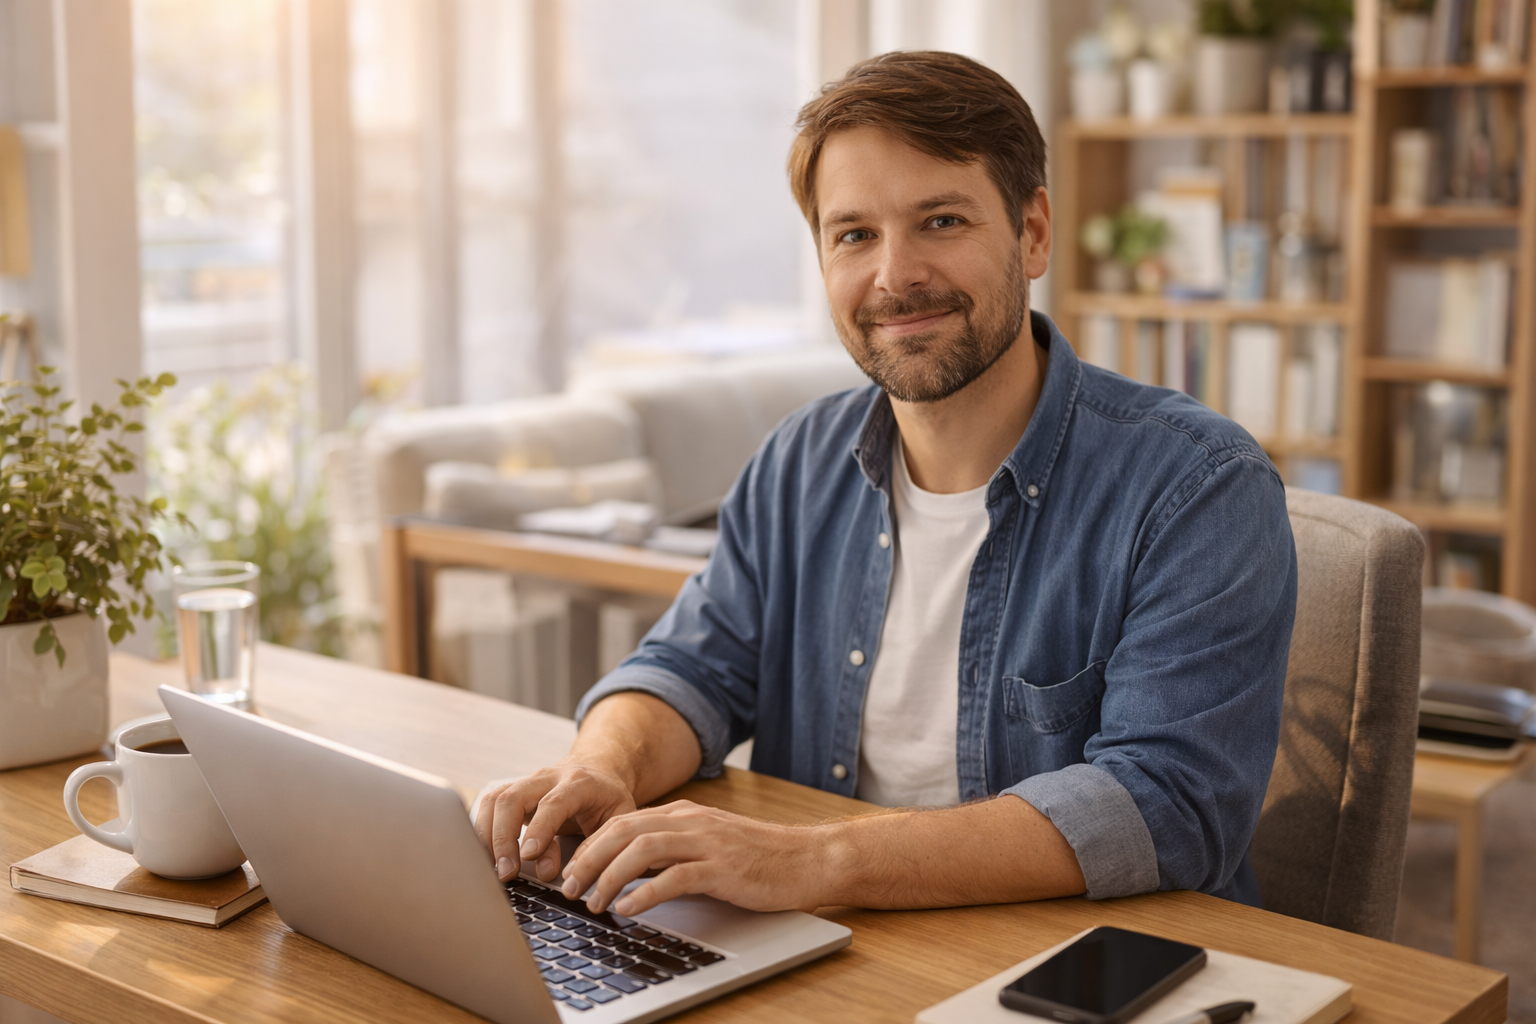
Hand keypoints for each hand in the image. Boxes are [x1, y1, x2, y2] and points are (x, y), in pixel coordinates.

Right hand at [474, 761, 637, 882]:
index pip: (553, 803)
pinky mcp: (514, 790)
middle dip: (505, 837)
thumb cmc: (608, 800)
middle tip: (507, 871)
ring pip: (496, 799)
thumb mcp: (617, 819)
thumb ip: (597, 844)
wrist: (598, 770)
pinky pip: (489, 804)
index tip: (528, 856)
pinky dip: (482, 829)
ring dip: (488, 835)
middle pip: (514, 798)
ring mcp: (528, 781)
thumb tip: (572, 879)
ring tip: (494, 868)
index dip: (539, 829)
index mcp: (579, 782)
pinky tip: (486, 853)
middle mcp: (549, 777)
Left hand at [556, 800, 834, 915]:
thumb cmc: (759, 859)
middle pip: (623, 830)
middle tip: (568, 888)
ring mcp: (707, 842)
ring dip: (609, 876)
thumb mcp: (707, 847)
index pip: (622, 822)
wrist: (808, 859)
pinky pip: (674, 877)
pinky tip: (629, 909)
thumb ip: (671, 853)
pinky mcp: (723, 868)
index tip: (570, 871)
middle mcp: (691, 821)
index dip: (589, 846)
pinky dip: (645, 893)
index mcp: (683, 814)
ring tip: (593, 902)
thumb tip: (627, 875)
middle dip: (588, 859)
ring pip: (642, 850)